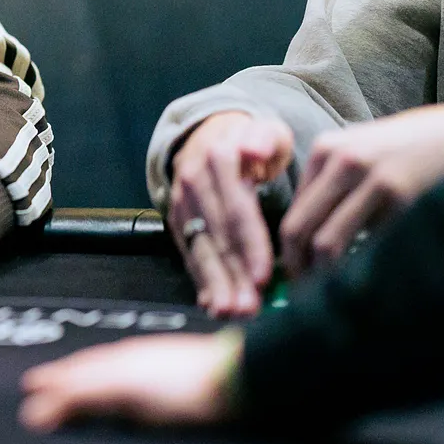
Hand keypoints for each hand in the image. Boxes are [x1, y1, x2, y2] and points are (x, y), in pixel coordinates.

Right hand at [19, 332, 240, 431]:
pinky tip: (123, 391)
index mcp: (113, 362)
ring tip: (74, 386)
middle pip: (88, 368)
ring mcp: (156, 368)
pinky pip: (131, 377)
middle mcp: (131, 361)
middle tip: (40, 385)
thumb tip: (33, 412)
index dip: (50, 383)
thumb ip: (79, 397)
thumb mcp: (120, 390)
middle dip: (63, 377)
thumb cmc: (180, 384)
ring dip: (87, 378)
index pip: (73, 373)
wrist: (241, 378)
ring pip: (110, 372)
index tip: (29, 388)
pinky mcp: (178, 381)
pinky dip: (113, 382)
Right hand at [168, 112, 290, 316]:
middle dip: (232, 276)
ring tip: (231, 313)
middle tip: (248, 309)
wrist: (212, 134)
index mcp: (219, 158)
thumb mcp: (268, 131)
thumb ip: (266, 138)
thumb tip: (254, 150)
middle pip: (216, 234)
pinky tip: (213, 304)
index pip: (236, 209)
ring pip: (199, 248)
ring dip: (215, 284)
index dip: (249, 245)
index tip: (263, 276)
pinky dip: (201, 280)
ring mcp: (181, 200)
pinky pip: (189, 252)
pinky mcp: (175, 217)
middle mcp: (194, 180)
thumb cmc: (253, 142)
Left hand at [280, 103, 443, 277]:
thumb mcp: (354, 153)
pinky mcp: (403, 199)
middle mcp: (342, 162)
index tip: (293, 274)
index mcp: (324, 150)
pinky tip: (364, 276)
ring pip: (328, 243)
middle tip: (303, 295)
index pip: (292, 213)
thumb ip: (326, 186)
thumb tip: (301, 239)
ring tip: (328, 293)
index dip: (288, 250)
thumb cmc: (402, 149)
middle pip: (300, 229)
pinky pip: (369, 245)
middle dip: (298, 268)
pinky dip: (361, 266)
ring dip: (322, 275)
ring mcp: (373, 181)